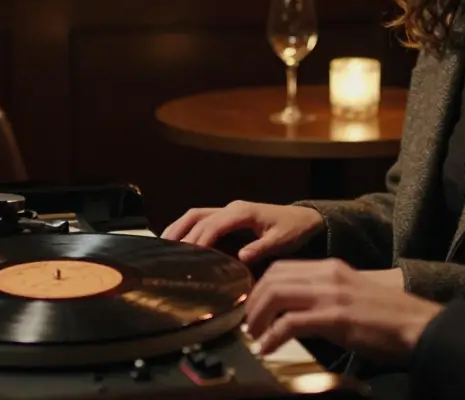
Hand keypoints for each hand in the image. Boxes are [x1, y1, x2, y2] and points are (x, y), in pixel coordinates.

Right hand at [160, 200, 324, 263]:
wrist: (303, 219)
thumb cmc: (293, 229)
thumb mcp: (282, 241)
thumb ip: (261, 248)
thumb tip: (241, 257)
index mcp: (242, 212)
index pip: (213, 224)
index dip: (199, 240)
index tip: (188, 256)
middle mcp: (231, 208)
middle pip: (197, 216)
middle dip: (180, 233)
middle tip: (165, 253)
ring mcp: (228, 210)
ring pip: (195, 215)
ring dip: (178, 228)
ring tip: (162, 247)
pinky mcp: (227, 217)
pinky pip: (201, 219)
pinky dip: (186, 228)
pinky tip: (176, 242)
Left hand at [243, 258, 443, 362]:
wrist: (418, 325)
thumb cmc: (388, 318)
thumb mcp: (351, 296)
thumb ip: (324, 296)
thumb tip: (293, 312)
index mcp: (331, 269)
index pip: (281, 268)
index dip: (260, 287)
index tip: (253, 308)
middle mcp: (328, 275)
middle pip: (273, 278)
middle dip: (253, 303)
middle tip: (249, 325)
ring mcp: (332, 295)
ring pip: (276, 294)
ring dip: (258, 318)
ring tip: (255, 337)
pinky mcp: (336, 317)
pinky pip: (291, 322)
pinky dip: (273, 336)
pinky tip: (269, 349)